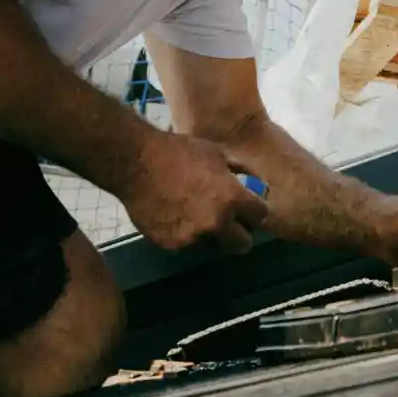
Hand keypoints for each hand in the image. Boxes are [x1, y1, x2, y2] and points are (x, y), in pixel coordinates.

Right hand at [119, 131, 265, 256]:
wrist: (136, 163)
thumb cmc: (178, 151)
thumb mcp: (216, 154)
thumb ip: (236, 172)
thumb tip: (250, 180)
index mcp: (232, 199)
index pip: (261, 216)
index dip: (256, 212)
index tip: (250, 209)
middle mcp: (216, 223)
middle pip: (242, 244)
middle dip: (239, 234)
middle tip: (230, 224)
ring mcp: (192, 238)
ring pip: (211, 245)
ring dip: (209, 235)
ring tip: (194, 215)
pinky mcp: (170, 245)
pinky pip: (185, 244)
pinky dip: (184, 234)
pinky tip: (174, 216)